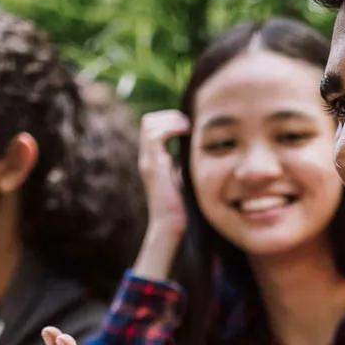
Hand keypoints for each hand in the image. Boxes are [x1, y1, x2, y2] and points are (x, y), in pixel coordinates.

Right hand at [137, 110, 190, 242]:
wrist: (171, 227)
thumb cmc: (182, 208)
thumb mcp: (184, 179)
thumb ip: (184, 165)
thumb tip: (197, 152)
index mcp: (153, 160)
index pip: (153, 127)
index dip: (170, 120)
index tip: (190, 128)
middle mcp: (147, 158)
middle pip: (148, 121)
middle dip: (170, 116)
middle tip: (190, 126)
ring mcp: (148, 161)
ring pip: (149, 123)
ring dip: (171, 120)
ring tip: (188, 128)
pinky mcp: (153, 166)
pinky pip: (155, 134)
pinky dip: (172, 127)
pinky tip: (187, 133)